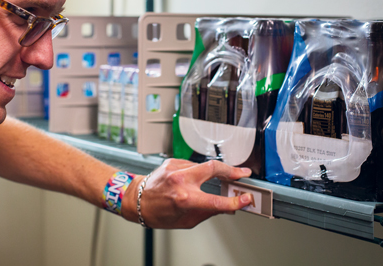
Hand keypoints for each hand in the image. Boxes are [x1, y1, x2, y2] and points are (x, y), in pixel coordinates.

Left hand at [123, 159, 252, 228]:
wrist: (136, 199)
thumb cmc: (157, 213)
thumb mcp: (186, 221)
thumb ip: (208, 213)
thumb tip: (226, 207)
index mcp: (184, 199)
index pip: (217, 200)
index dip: (235, 201)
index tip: (246, 199)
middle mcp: (180, 181)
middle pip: (214, 168)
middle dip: (232, 170)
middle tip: (243, 174)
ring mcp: (176, 168)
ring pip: (204, 165)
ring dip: (215, 172)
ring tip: (223, 177)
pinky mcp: (173, 161)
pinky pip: (192, 165)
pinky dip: (198, 171)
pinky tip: (196, 178)